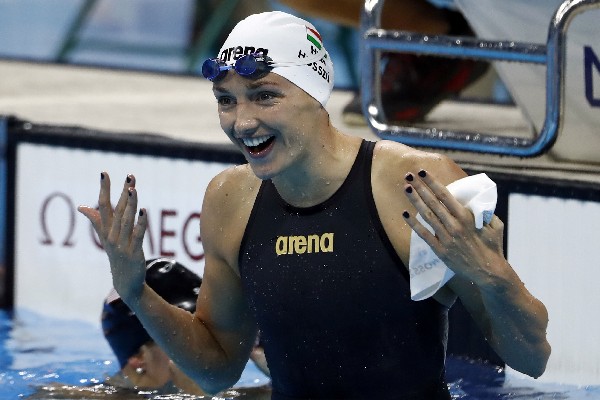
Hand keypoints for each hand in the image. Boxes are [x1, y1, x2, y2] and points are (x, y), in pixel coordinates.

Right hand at [78, 172, 147, 301]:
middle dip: (122, 193)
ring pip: (126, 221)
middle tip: (129, 176)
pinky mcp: (133, 252)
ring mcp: (121, 245)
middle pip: (117, 211)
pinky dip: (140, 223)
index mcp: (105, 230)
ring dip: (130, 204)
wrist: (125, 282)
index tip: (104, 173)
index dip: (104, 190)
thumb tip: (82, 206)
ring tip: (133, 189)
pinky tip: (144, 210)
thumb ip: (96, 221)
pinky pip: (137, 235)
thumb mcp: (105, 238)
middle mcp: (111, 236)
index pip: (104, 206)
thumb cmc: (117, 256)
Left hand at [402, 169, 505, 286]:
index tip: (423, 172)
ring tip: (405, 189)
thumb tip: (476, 201)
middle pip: (433, 202)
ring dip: (415, 201)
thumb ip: (484, 212)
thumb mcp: (495, 225)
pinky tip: (405, 214)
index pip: (445, 195)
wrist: (489, 272)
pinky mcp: (440, 250)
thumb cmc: (493, 247)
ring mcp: (446, 238)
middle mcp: (454, 226)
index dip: (433, 183)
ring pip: (426, 216)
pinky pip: (424, 235)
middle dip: (420, 187)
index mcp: (467, 217)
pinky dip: (414, 224)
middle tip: (408, 175)